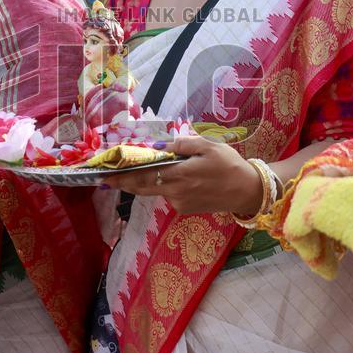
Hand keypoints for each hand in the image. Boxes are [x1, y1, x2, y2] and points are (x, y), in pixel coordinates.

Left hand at [105, 135, 263, 214]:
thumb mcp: (209, 146)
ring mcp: (179, 203)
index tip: (105, 174)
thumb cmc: (229, 165)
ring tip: (134, 171)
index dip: (123, 175)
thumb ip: (184, 143)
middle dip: (123, 182)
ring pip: (155, 191)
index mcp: (180, 175)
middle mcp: (176, 192)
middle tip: (105, 177)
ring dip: (144, 182)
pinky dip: (163, 186)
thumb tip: (163, 144)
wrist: (247, 191)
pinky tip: (171, 177)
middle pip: (142, 188)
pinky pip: (168, 195)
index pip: (144, 175)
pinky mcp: (185, 208)